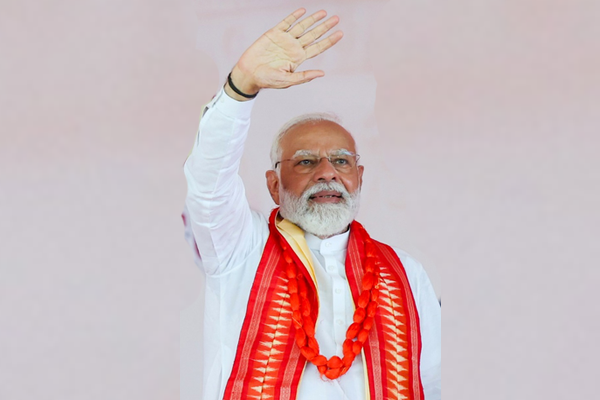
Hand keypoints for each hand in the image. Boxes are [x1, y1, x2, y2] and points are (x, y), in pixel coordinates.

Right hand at [226, 8, 342, 99]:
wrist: (249, 73)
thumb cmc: (268, 80)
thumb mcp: (288, 80)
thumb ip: (304, 76)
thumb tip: (322, 73)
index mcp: (299, 58)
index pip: (318, 48)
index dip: (329, 41)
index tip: (340, 33)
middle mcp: (294, 47)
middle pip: (313, 35)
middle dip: (325, 27)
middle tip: (336, 18)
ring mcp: (284, 39)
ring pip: (302, 27)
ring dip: (313, 19)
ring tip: (324, 13)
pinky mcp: (274, 33)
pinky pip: (286, 22)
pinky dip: (294, 16)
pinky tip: (303, 11)